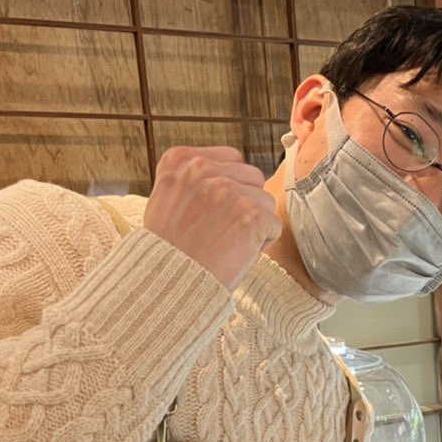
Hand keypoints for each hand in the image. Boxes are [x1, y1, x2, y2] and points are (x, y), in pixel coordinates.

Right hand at [143, 146, 280, 290]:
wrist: (167, 283)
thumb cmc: (169, 250)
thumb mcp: (168, 199)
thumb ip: (195, 180)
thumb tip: (232, 174)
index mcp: (180, 160)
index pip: (232, 159)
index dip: (231, 187)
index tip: (213, 211)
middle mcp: (202, 169)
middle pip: (253, 177)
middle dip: (246, 203)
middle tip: (221, 230)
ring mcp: (228, 190)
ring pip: (266, 201)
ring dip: (254, 224)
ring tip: (226, 242)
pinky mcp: (250, 214)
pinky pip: (274, 225)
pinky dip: (262, 243)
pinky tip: (236, 252)